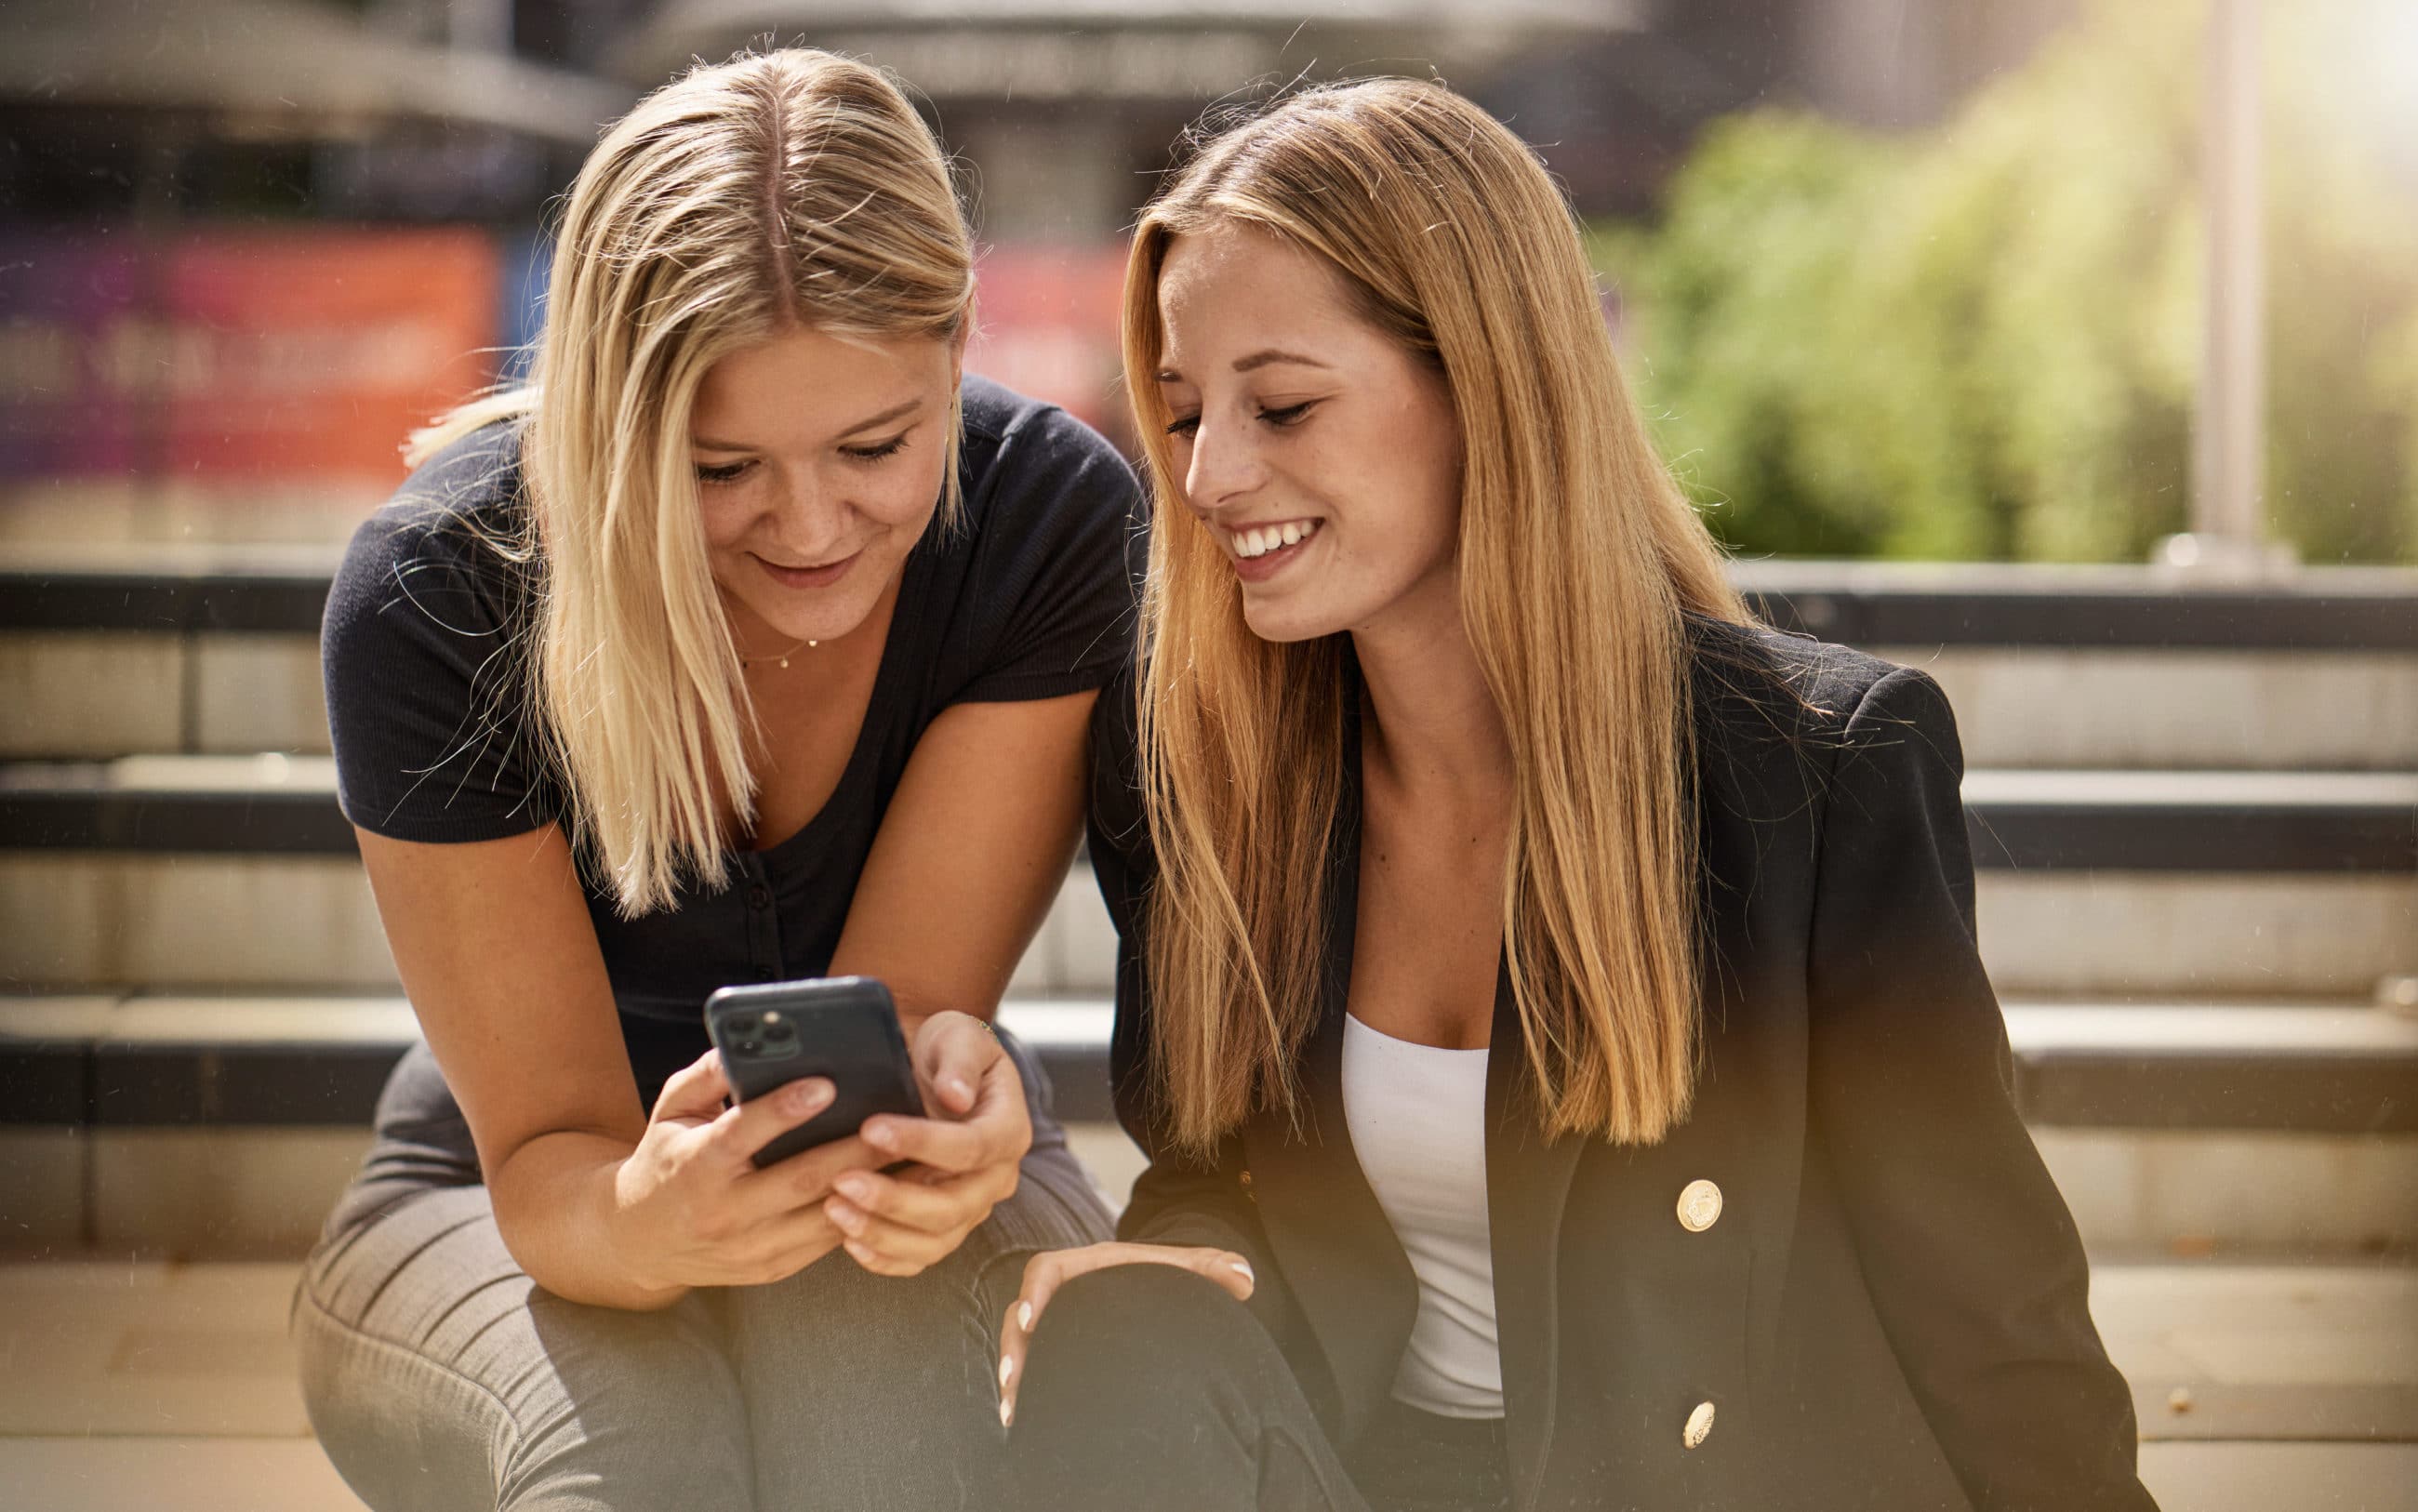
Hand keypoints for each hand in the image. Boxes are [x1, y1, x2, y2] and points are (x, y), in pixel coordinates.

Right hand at [605, 1048, 880, 1295]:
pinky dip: (865, 1214)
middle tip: (901, 1119)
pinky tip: (895, 1187)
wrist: (638, 1243)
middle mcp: (723, 1212)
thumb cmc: (664, 1159)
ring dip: (874, 1187)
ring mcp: (750, 1247)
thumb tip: (745, 1041)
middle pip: (800, 1179)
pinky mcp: (772, 1269)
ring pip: (824, 1216)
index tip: (828, 1082)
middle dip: (856, 1150)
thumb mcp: (670, 1110)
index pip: (742, 1135)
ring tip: (914, 1153)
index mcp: (694, 1166)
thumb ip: (706, 1075)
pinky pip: (826, 1242)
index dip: (784, 1110)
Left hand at [818, 1010, 1031, 1277]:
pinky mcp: (944, 1228)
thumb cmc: (948, 1049)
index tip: (871, 1129)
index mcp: (1009, 1130)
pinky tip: (847, 1240)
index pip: (972, 1148)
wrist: (936, 1070)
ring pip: (935, 1240)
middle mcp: (996, 1178)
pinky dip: (884, 1257)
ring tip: (834, 1209)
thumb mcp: (959, 1036)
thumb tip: (956, 1097)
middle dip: (895, 1199)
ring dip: (882, 1232)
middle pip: (953, 1206)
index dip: (923, 1143)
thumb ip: (960, 1063)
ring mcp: (972, 1208)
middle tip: (841, 1180)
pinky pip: (919, 1257)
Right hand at [994, 1242, 1255, 1426]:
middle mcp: (1061, 1293)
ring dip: (1013, 1374)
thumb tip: (1246, 1277)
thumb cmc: (1168, 1276)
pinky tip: (1019, 1420)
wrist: (1155, 1288)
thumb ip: (1211, 1268)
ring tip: (1011, 1411)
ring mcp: (1053, 1321)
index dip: (1033, 1293)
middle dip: (1013, 1347)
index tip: (1031, 1320)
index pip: (1046, 1270)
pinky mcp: (1054, 1347)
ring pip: (1018, 1344)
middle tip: (1011, 1380)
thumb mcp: (1185, 1268)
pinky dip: (1022, 1389)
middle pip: (1020, 1315)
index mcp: (1084, 1266)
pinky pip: (1029, 1364)